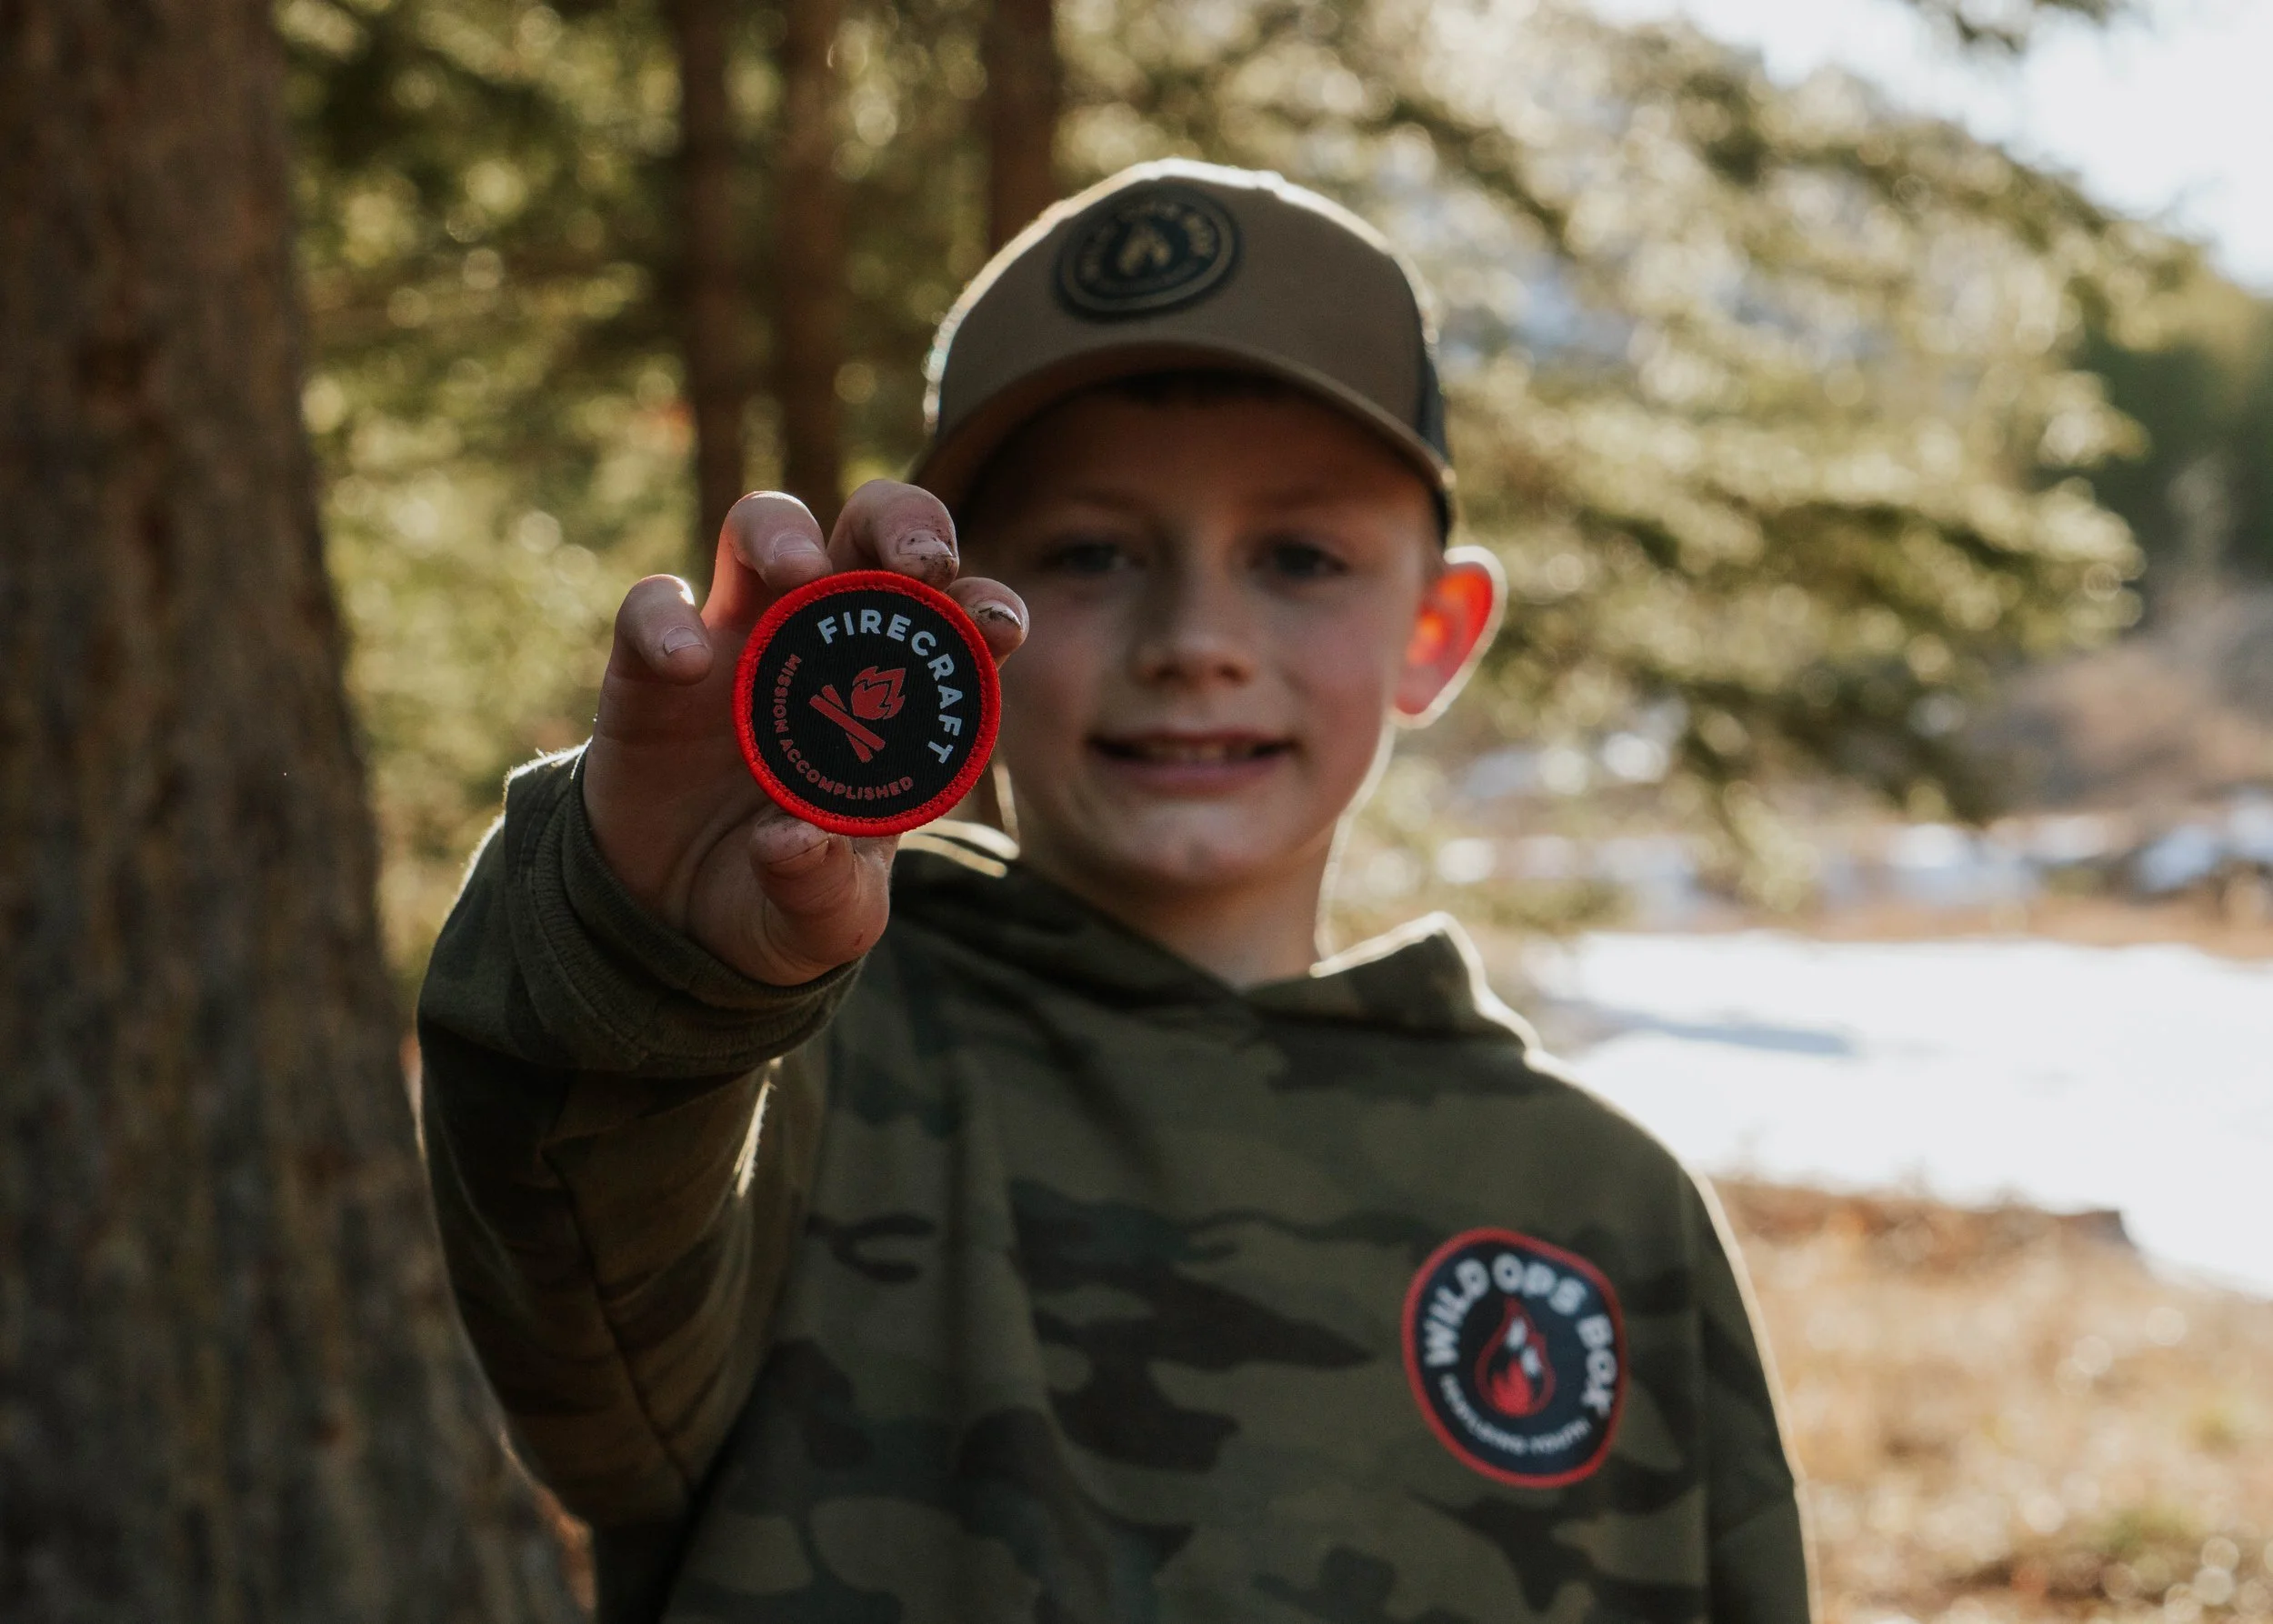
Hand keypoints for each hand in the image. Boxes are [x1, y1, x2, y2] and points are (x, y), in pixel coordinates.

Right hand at [582, 482, 1026, 985]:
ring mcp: (738, 644)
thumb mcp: (821, 921)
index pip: (956, 624)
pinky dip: (665, 617)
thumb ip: (824, 892)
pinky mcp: (652, 667)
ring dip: (786, 534)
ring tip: (799, 573)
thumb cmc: (778, 898)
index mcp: (896, 699)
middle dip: (905, 523)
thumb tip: (798, 839)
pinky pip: (654, 606)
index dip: (984, 607)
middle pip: (871, 532)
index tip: (999, 628)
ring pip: (765, 530)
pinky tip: (685, 664)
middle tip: (921, 562)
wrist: (670, 920)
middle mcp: (826, 646)